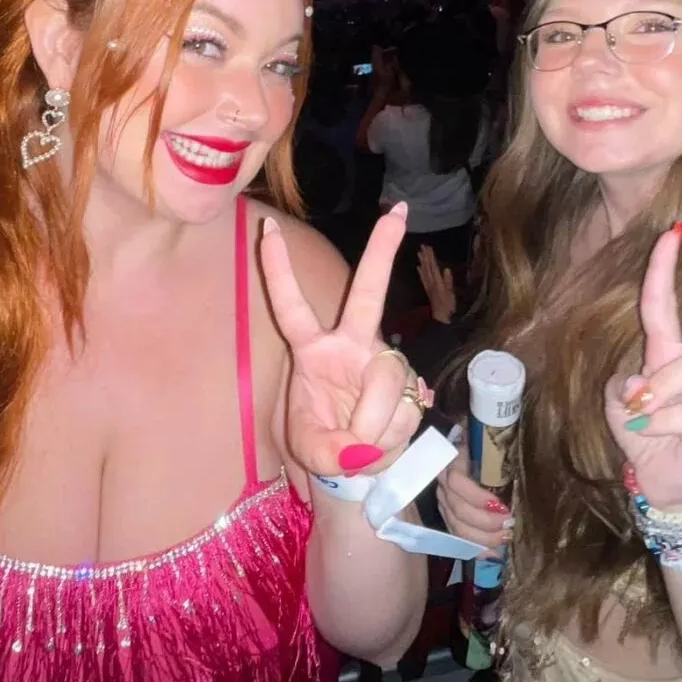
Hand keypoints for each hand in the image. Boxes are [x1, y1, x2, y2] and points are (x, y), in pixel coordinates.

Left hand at [262, 203, 424, 477]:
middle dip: (382, 252)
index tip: (268, 228)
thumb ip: (328, 450)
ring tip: (362, 452)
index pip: (291, 307)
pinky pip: (406, 411)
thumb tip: (361, 447)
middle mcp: (353, 345)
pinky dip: (391, 440)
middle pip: (369, 294)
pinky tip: (382, 448)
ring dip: (376, 425)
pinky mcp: (413, 385)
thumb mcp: (311, 449)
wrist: (357, 468)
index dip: (278, 270)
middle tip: (396, 212)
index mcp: (314, 350)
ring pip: (389, 379)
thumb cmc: (324, 443)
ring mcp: (385, 362)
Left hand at [416, 244, 455, 323]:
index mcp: (437, 282)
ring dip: (422, 262)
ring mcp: (429, 286)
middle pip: (427, 267)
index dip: (431, 257)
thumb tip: (447, 269)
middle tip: (422, 246)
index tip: (428, 247)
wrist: (441, 318)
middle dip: (425, 256)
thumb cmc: (448, 306)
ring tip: (419, 253)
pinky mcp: (428, 290)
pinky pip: (423, 279)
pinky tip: (418, 267)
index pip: (433, 266)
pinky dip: (420, 272)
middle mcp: (431, 283)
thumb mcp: (451, 294)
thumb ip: (448, 282)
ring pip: (424, 271)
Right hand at [436, 453, 509, 552]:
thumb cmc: (481, 443)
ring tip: (505, 538)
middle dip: (486, 522)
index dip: (477, 497)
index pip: (456, 482)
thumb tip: (518, 456)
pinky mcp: (448, 517)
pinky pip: (458, 537)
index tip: (501, 505)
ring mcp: (443, 502)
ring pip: (456, 527)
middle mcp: (442, 485)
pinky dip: (476, 548)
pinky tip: (493, 553)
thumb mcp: (486, 442)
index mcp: (451, 462)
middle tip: (509, 524)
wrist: (463, 444)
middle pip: (458, 510)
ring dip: (483, 537)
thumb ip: (497, 449)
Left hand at [605, 225, 681, 509]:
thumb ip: (624, 384)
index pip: (666, 304)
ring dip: (658, 390)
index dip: (665, 267)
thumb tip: (641, 383)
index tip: (674, 229)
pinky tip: (655, 439)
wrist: (660, 484)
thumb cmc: (644, 435)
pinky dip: (655, 426)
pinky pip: (679, 415)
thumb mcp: (619, 404)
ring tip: (644, 415)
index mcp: (668, 355)